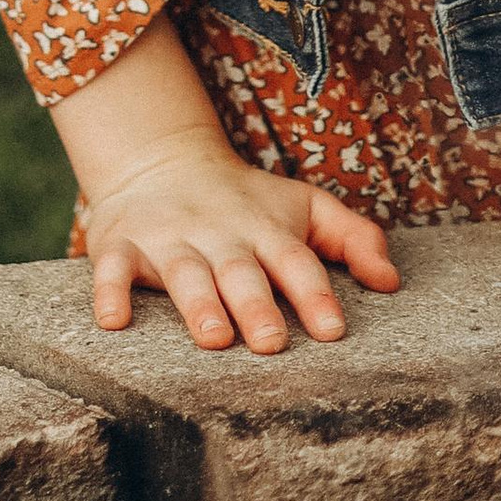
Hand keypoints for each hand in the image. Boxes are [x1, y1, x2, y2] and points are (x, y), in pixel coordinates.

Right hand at [81, 136, 398, 353]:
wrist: (160, 158)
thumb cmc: (247, 202)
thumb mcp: (303, 206)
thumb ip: (353, 238)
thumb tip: (392, 282)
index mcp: (264, 229)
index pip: (296, 260)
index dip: (314, 293)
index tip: (333, 329)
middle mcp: (218, 234)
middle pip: (239, 270)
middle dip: (255, 304)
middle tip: (271, 342)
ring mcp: (168, 238)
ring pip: (184, 272)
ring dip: (198, 303)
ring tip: (214, 337)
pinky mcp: (122, 243)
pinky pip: (111, 267)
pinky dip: (109, 291)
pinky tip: (113, 320)